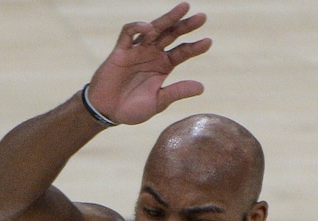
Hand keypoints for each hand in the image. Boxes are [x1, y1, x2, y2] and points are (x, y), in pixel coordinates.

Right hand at [88, 3, 211, 124]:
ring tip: (184, 9)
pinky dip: (137, 27)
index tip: (208, 42)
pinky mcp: (121, 50)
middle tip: (202, 17)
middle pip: (172, 35)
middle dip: (186, 25)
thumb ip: (177, 92)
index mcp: (163, 66)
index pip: (182, 52)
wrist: (108, 112)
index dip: (195, 47)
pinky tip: (148, 27)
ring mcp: (137, 50)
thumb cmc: (132, 109)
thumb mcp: (158, 102)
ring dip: (168, 19)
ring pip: (154, 28)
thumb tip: (202, 87)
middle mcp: (152, 55)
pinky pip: (129, 33)